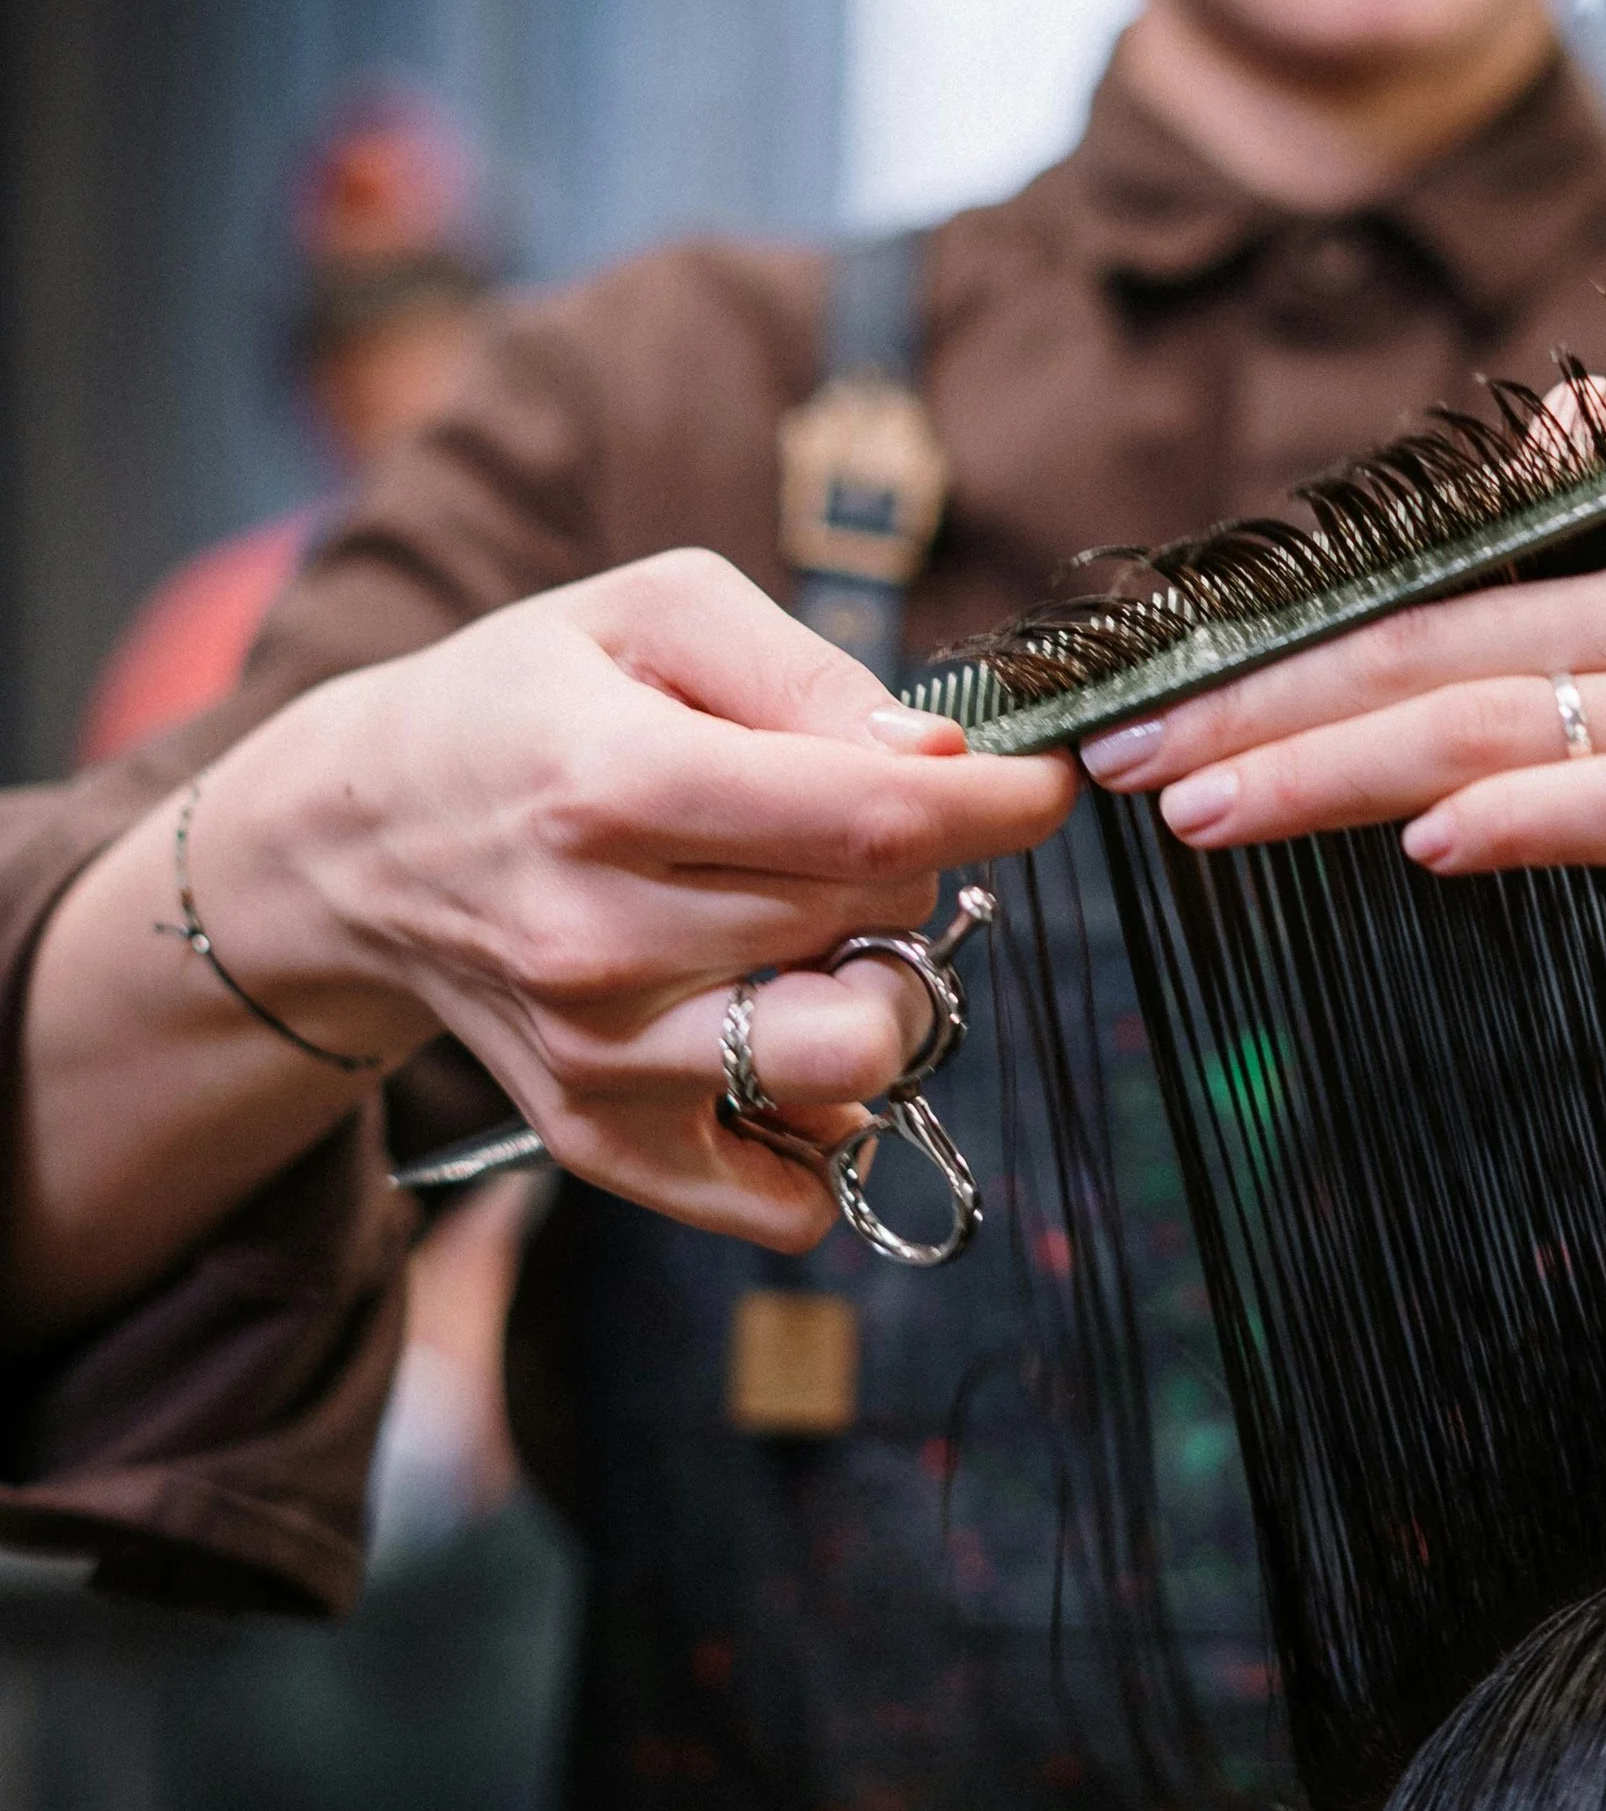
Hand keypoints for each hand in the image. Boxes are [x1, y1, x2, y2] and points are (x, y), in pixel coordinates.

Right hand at [15, 552, 1074, 1320]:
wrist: (359, 838)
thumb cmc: (525, 703)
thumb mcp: (653, 613)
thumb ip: (807, 671)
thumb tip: (939, 763)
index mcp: (613, 783)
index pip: (874, 819)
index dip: (1001, 804)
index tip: (1041, 784)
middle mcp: (599, 936)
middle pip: (876, 922)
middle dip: (911, 862)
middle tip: (854, 825)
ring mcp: (600, 1056)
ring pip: (854, 1061)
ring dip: (884, 992)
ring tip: (827, 933)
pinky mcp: (600, 1140)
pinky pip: (789, 1198)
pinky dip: (825, 1130)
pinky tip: (787, 1030)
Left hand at [1085, 451, 1605, 996]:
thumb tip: (1524, 412)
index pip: (1428, 582)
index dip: (1274, 630)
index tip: (1139, 683)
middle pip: (1429, 650)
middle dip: (1253, 705)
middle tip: (1117, 755)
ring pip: (1496, 724)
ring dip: (1331, 770)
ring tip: (1202, 811)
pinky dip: (1525, 820)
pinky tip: (1428, 847)